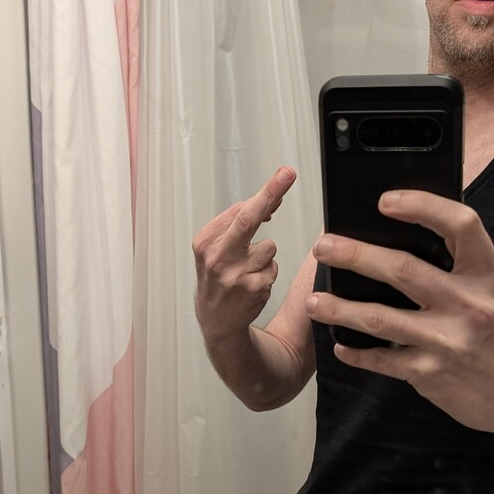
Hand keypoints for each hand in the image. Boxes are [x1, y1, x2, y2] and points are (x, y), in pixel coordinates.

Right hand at [193, 167, 295, 344]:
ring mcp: (235, 275)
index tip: (283, 176)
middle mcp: (217, 257)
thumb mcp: (215, 248)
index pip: (239, 210)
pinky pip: (273, 269)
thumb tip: (269, 202)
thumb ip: (238, 224)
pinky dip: (267, 274)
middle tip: (287, 174)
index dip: (266, 194)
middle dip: (270, 193)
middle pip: (248, 218)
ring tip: (248, 271)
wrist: (216, 319)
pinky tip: (252, 284)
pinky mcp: (253, 289)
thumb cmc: (218, 277)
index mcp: (205, 242)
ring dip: (265, 257)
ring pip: (269, 248)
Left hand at [306, 190, 493, 433]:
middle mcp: (469, 304)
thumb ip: (460, 264)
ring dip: (339, 308)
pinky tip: (340, 345)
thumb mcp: (493, 291)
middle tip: (324, 247)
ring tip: (312, 301)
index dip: (422, 206)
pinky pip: (382, 359)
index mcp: (487, 274)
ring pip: (379, 318)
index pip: (460, 224)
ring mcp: (448, 341)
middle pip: (402, 269)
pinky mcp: (430, 374)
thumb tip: (406, 231)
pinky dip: (356, 353)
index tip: (385, 201)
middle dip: (355, 255)